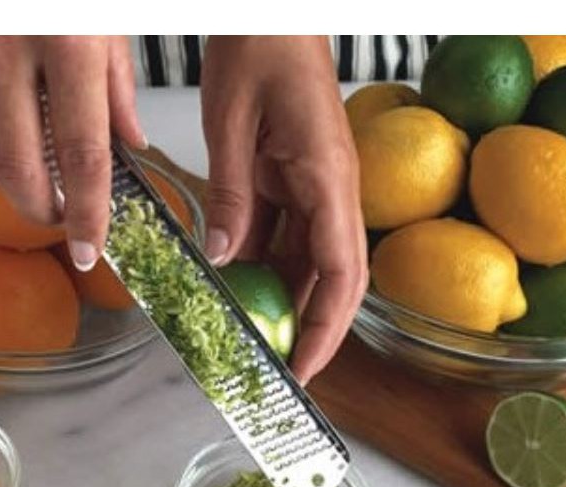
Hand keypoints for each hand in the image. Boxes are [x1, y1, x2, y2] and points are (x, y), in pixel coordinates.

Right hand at [0, 35, 146, 268]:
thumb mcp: (110, 14)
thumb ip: (118, 84)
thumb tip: (128, 145)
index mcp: (69, 41)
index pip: (83, 155)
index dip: (86, 213)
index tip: (88, 249)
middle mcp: (8, 45)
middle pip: (17, 166)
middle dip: (39, 209)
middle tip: (58, 217)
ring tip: (26, 182)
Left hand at [201, 36, 367, 384]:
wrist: (272, 16)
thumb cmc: (262, 46)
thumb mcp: (231, 123)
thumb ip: (230, 194)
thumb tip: (224, 258)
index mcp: (329, 180)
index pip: (341, 274)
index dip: (326, 329)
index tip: (303, 369)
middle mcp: (332, 192)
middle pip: (331, 280)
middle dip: (309, 330)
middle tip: (278, 371)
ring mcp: (316, 191)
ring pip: (306, 265)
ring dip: (283, 304)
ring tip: (253, 341)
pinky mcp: (294, 185)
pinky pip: (284, 240)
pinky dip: (263, 269)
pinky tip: (238, 290)